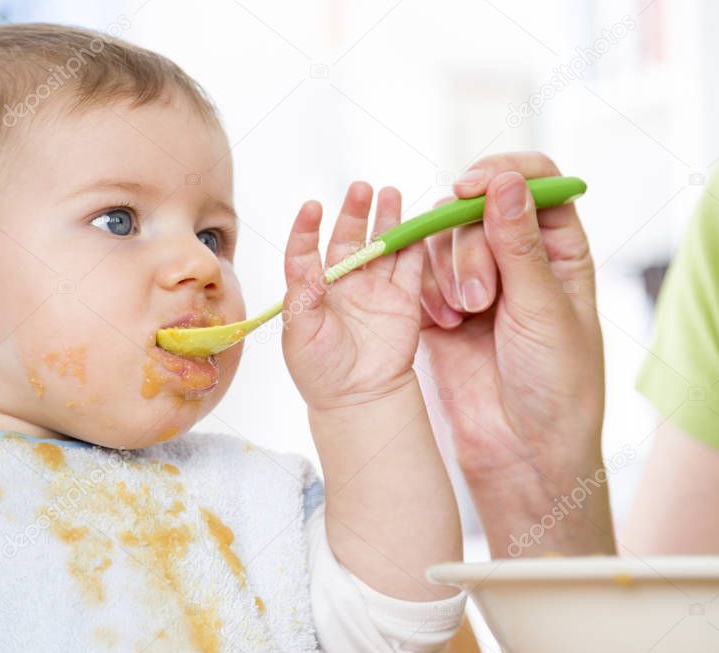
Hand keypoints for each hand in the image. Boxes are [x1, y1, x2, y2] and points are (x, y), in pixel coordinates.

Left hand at [282, 181, 424, 412]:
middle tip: (361, 188)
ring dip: (387, 220)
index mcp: (313, 289)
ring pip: (382, 246)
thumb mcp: (300, 334)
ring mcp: (375, 290)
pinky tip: (418, 223)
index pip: (307, 251)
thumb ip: (302, 297)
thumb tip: (305, 265)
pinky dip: (415, 245)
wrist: (358, 399)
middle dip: (355, 212)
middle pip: (349, 239)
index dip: (307, 229)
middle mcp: (344, 284)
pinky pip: (411, 267)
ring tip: (390, 193)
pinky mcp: (403, 301)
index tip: (312, 207)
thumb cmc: (320, 371)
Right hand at [417, 153, 611, 554]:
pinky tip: (442, 323)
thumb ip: (518, 244)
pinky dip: (426, 290)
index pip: (535, 182)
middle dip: (471, 245)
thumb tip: (504, 181)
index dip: (502, 175)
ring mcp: (475, 279)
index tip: (471, 188)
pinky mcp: (439, 305)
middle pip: (479, 209)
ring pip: (444, 238)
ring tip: (461, 316)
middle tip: (479, 297)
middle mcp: (516, 257)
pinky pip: (419, 272)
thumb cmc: (555, 383)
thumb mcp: (544, 309)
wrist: (521, 448)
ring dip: (448, 271)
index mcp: (558, 249)